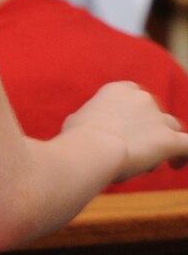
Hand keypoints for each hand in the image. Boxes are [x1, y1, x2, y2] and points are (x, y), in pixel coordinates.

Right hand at [63, 80, 187, 183]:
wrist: (91, 148)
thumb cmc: (77, 138)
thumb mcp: (78, 119)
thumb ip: (92, 118)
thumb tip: (90, 125)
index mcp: (119, 89)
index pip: (134, 97)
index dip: (132, 114)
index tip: (125, 128)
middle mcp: (142, 98)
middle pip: (153, 113)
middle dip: (147, 129)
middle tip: (132, 149)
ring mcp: (158, 118)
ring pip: (171, 127)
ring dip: (162, 141)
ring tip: (148, 163)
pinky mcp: (170, 140)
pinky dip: (184, 155)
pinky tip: (176, 165)